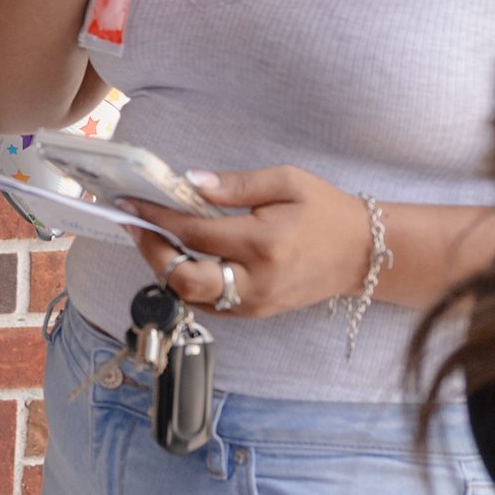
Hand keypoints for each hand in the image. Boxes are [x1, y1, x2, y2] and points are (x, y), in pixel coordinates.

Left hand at [129, 166, 374, 319]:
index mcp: (263, 243)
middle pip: (184, 279)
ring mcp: (255, 303)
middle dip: (151, 252)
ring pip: (191, 297)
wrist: (363, 254)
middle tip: (136, 225)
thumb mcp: (286, 182)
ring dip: (164, 269)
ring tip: (153, 239)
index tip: (131, 202)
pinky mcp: (256, 313)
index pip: (194, 234)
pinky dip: (186, 283)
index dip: (156, 218)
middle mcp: (256, 280)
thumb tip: (191, 182)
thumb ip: (236, 184)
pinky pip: (209, 305)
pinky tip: (180, 258)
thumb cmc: (325, 211)